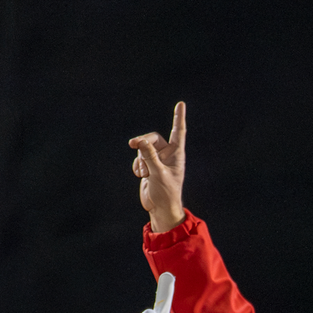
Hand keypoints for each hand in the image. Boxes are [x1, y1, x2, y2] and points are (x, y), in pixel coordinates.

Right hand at [130, 101, 185, 231]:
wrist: (160, 208)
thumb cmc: (166, 193)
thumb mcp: (158, 174)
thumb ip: (150, 156)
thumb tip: (141, 141)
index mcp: (177, 154)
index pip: (178, 132)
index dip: (178, 117)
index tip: (180, 104)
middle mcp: (168, 155)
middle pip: (152, 138)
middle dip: (143, 142)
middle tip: (132, 144)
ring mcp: (157, 160)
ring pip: (143, 149)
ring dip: (140, 159)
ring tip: (143, 173)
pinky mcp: (148, 167)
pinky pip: (139, 158)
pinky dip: (137, 165)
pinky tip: (140, 175)